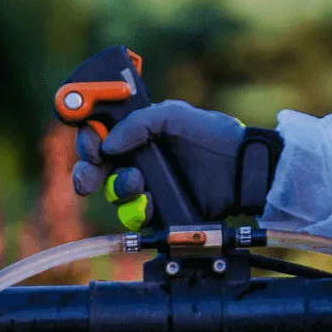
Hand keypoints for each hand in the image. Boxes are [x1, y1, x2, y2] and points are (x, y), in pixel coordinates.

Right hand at [69, 100, 281, 227]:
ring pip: (115, 193)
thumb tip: (109, 142)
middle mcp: (140, 158)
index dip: (89, 140)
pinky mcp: (160, 209)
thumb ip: (141, 122)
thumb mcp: (176, 116)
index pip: (102, 134)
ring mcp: (150, 184)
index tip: (91, 145)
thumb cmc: (215, 137)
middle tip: (89, 179)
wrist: (243, 171)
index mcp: (140, 132)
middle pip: (99, 168)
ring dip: (118, 189)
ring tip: (137, 184)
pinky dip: (136, 212)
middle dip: (88, 173)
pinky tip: (149, 203)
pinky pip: (135, 215)